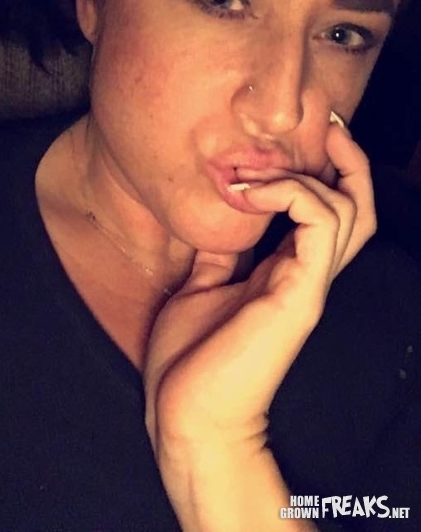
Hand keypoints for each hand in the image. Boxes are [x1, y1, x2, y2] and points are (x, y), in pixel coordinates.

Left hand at [143, 124, 375, 528]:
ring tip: (252, 175)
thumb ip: (222, 254)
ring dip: (301, 175)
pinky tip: (249, 195)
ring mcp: (308, 284)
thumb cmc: (191, 361)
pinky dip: (290, 194)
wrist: (186, 417)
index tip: (313, 136)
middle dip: (348, 160)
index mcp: (287, 273)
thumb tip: (220, 219)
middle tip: (328, 127)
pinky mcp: (299, 293)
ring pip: (347, 208)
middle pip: (358, 207)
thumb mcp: (202, 288)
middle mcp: (308, 275)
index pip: (330, 214)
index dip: (330, 172)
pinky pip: (319, 223)